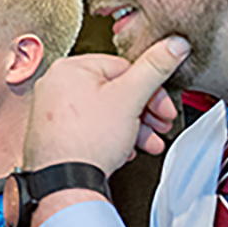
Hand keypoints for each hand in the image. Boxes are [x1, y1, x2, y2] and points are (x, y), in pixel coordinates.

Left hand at [24, 36, 187, 176]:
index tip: (163, 106)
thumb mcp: (130, 97)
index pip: (122, 68)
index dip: (149, 89)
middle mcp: (56, 86)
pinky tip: (125, 150)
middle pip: (114, 91)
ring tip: (148, 142)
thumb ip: (154, 69)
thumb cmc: (86, 140)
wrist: (64, 182)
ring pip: (105, 113)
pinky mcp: (56, 133)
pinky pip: (90, 128)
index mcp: (70, 68)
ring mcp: (53, 111)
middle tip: (159, 124)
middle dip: (143, 111)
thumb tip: (174, 44)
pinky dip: (111, 138)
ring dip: (133, 127)